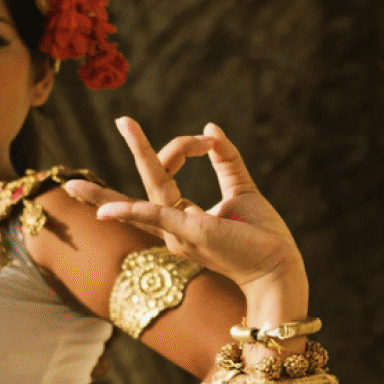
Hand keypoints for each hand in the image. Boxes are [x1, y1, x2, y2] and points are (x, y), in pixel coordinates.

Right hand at [66, 119, 305, 298]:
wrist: (279, 265)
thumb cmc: (260, 235)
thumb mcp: (240, 188)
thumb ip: (225, 159)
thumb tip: (209, 128)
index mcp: (181, 218)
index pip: (167, 173)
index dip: (185, 148)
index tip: (209, 142)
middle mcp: (173, 228)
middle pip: (150, 179)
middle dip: (137, 148)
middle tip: (122, 119)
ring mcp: (178, 233)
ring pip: (154, 184)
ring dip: (142, 151)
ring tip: (124, 122)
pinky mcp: (189, 234)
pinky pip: (155, 215)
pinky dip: (129, 210)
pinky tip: (104, 212)